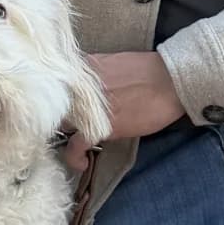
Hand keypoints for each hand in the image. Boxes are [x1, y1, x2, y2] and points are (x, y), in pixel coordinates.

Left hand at [61, 51, 185, 170]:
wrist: (169, 81)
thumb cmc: (147, 71)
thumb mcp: (112, 62)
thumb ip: (92, 73)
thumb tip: (81, 85)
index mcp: (81, 70)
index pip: (54, 86)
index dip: (54, 100)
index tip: (59, 109)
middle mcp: (78, 87)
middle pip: (54, 106)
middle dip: (57, 117)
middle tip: (66, 127)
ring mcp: (86, 108)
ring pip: (61, 126)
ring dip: (66, 136)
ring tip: (73, 143)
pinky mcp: (97, 128)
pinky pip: (75, 146)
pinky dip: (74, 156)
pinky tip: (81, 162)